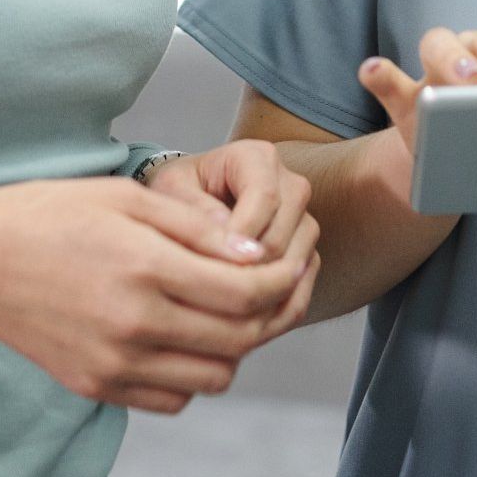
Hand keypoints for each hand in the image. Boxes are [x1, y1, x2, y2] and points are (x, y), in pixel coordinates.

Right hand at [0, 177, 308, 414]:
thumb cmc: (50, 214)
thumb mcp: (128, 198)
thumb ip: (197, 230)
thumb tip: (258, 255)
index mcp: (145, 268)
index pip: (245, 292)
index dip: (281, 279)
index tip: (291, 262)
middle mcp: (134, 325)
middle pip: (239, 340)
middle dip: (270, 314)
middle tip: (274, 287)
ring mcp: (114, 363)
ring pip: (213, 377)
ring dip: (234, 347)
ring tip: (228, 310)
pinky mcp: (97, 386)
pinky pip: (173, 398)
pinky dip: (194, 373)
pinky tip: (185, 335)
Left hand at [146, 140, 319, 348]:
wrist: (190, 207)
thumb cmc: (177, 195)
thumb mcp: (171, 192)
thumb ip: (194, 209)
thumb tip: (229, 236)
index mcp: (258, 158)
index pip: (264, 198)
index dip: (239, 237)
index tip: (206, 266)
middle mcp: (290, 184)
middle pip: (283, 235)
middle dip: (246, 269)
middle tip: (206, 295)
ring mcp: (303, 219)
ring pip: (296, 263)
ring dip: (260, 290)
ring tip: (218, 308)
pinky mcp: (305, 251)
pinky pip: (301, 284)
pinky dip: (275, 306)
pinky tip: (239, 319)